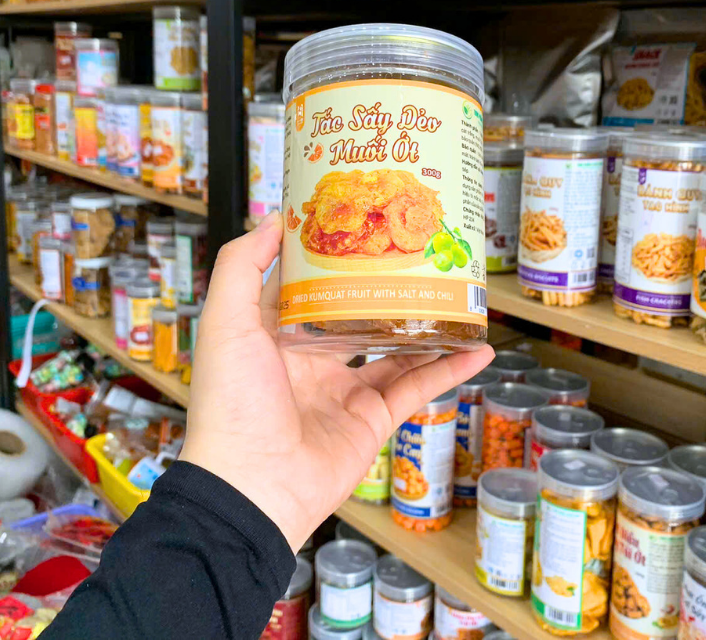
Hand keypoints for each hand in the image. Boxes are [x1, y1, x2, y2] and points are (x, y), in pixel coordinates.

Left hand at [180, 211, 493, 552]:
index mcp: (278, 336)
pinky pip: (418, 389)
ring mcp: (346, 391)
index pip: (311, 288)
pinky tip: (479, 349)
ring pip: (396, 350)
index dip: (334, 259)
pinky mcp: (373, 420)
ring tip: (458, 296)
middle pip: (360, 315)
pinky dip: (450, 370)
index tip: (363, 226)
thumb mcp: (226, 322)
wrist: (252, 486)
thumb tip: (274, 219)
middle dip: (388, 290)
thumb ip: (243, 267)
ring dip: (427, 326)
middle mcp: (313, 360)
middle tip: (421, 257)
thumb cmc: (232, 401)